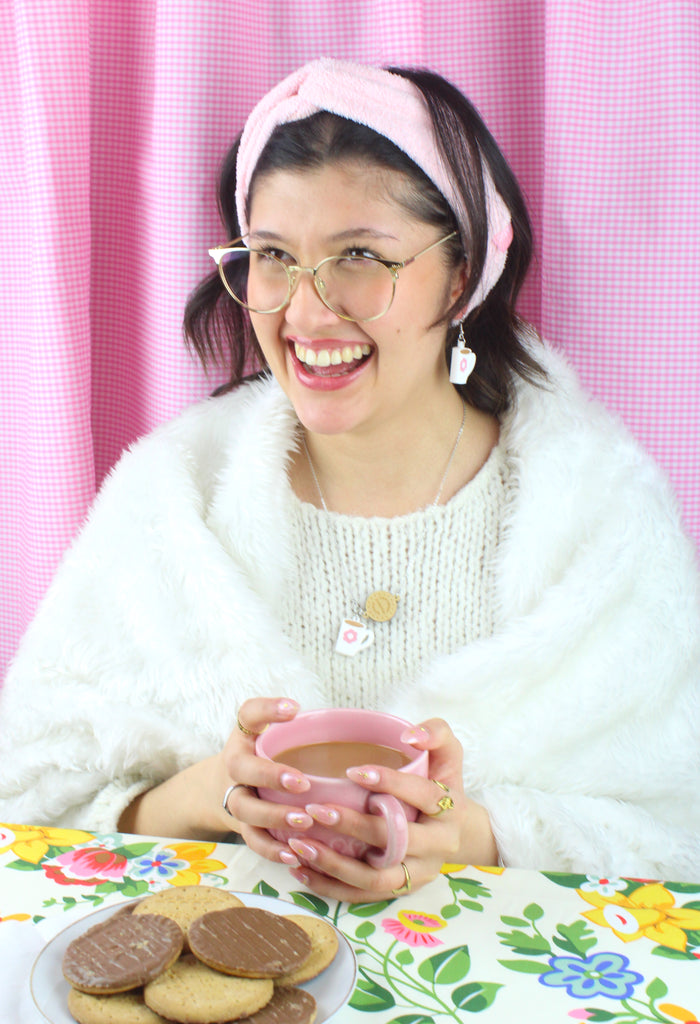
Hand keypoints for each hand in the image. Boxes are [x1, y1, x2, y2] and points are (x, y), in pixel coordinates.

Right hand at [118, 695, 310, 851]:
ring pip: (246, 810)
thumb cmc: (257, 757)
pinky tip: (294, 854)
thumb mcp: (266, 736)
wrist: (217, 790)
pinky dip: (271, 850)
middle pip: (243, 769)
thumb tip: (342, 722)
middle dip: (270, 776)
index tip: (294, 709)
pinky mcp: (241, 826)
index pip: (248, 715)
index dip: (268, 710)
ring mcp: (234, 797)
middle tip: (302, 783)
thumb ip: (295, 728)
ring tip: (304, 821)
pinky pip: (252, 841)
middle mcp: (234, 766)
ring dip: (274, 816)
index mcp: (243, 738)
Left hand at [282, 718, 497, 902]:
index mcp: (449, 810)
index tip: (353, 771)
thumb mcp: (448, 755)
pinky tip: (301, 869)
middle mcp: (438, 846)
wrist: (461, 832)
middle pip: (395, 841)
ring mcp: (418, 873)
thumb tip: (411, 735)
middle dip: (353, 826)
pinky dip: (330, 886)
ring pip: (375, 878)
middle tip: (314, 811)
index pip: (422, 795)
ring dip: (334, 863)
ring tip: (300, 845)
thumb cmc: (443, 784)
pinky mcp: (400, 891)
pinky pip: (362, 896)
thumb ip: (436, 734)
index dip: (390, 782)